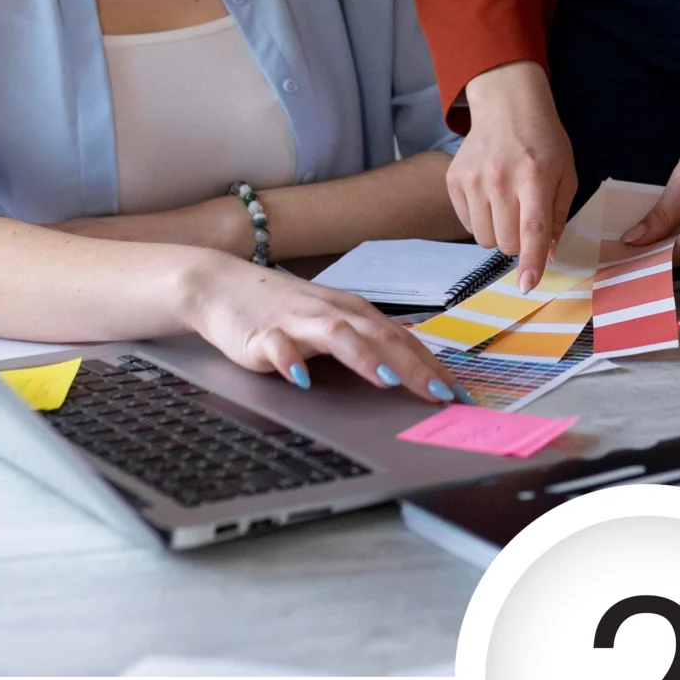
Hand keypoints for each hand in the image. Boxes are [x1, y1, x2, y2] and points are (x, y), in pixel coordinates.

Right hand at [186, 256, 454, 400]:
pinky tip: (302, 380)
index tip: (458, 393)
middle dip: (412, 366)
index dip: (431, 366)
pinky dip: (292, 362)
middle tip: (438, 394)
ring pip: (337, 335)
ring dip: (364, 357)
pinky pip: (278, 346)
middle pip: (380, 337)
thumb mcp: (332, 322)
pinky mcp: (261, 333)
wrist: (222, 285)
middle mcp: (333, 313)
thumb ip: (368, 341)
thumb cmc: (283, 310)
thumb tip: (413, 366)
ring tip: (387, 380)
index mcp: (354, 313)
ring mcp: (298, 322)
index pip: (402, 340)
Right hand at [450, 62, 577, 290]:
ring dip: (499, 234)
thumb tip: (548, 254)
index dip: (531, 261)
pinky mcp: (453, 180)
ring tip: (507, 207)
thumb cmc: (543, 142)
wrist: (507, 106)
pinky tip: (490, 198)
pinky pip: (468, 224)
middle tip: (526, 219)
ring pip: (484, 239)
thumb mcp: (565, 174)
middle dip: (519, 243)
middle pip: (505, 242)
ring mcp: (472, 179)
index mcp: (534, 177)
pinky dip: (481, 221)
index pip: (532, 229)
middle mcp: (499, 179)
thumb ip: (558, 216)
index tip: (527, 285)